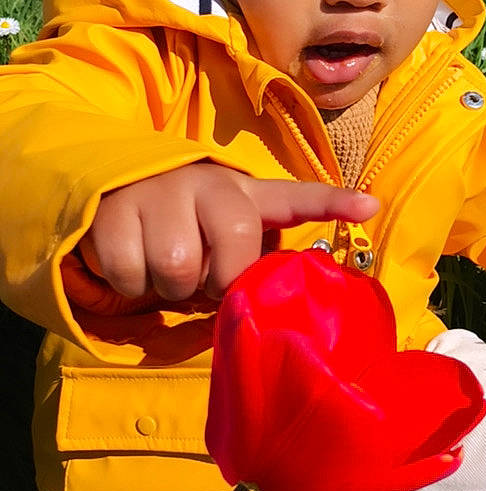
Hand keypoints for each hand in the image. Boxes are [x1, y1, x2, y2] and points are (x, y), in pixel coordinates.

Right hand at [79, 163, 377, 301]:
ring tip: (165, 271)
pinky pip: (129, 271)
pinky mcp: (114, 208)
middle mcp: (208, 185)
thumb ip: (248, 266)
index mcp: (244, 196)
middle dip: (218, 278)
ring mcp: (160, 192)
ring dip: (168, 288)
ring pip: (177, 267)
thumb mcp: (220, 241)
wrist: (110, 197)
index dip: (333, 202)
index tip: (370, 207)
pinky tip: (131, 262)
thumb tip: (264, 306)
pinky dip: (129, 284)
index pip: (297, 197)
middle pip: (233, 241)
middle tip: (204, 279)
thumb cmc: (183, 233)